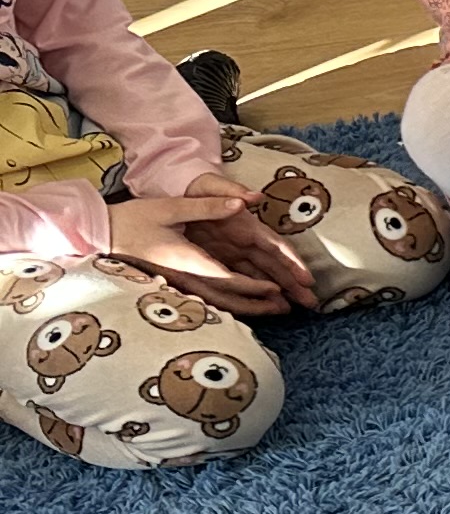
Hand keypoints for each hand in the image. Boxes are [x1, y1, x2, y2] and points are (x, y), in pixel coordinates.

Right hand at [105, 182, 300, 316]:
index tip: (277, 289)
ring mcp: (177, 285)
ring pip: (216, 303)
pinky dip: (228, 305)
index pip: (226, 278)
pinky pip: (205, 300)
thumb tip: (243, 203)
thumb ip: (207, 206)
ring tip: (274, 310)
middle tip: (287, 307)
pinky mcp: (173, 285)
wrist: (99, 235)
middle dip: (258, 304)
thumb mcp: (170, 207)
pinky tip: (245, 306)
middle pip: (225, 299)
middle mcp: (183, 278)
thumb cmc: (133, 219)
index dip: (253, 286)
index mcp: (186, 260)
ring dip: (247, 308)